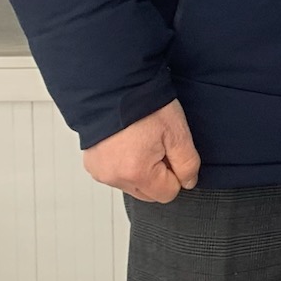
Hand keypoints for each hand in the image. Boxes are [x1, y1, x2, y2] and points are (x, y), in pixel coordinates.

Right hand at [84, 100, 200, 202]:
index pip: (167, 193)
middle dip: (158, 174)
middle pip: (148, 192)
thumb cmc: (146, 106)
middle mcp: (113, 177)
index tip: (171, 152)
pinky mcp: (92, 164)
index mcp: (136, 173)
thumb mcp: (178, 133)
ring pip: (132, 184)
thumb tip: (188, 182)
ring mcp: (100, 171)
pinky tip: (128, 143)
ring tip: (141, 141)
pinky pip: (116, 174)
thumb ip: (187, 164)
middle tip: (158, 145)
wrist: (116, 86)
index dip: (176, 173)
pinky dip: (124, 164)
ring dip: (141, 170)